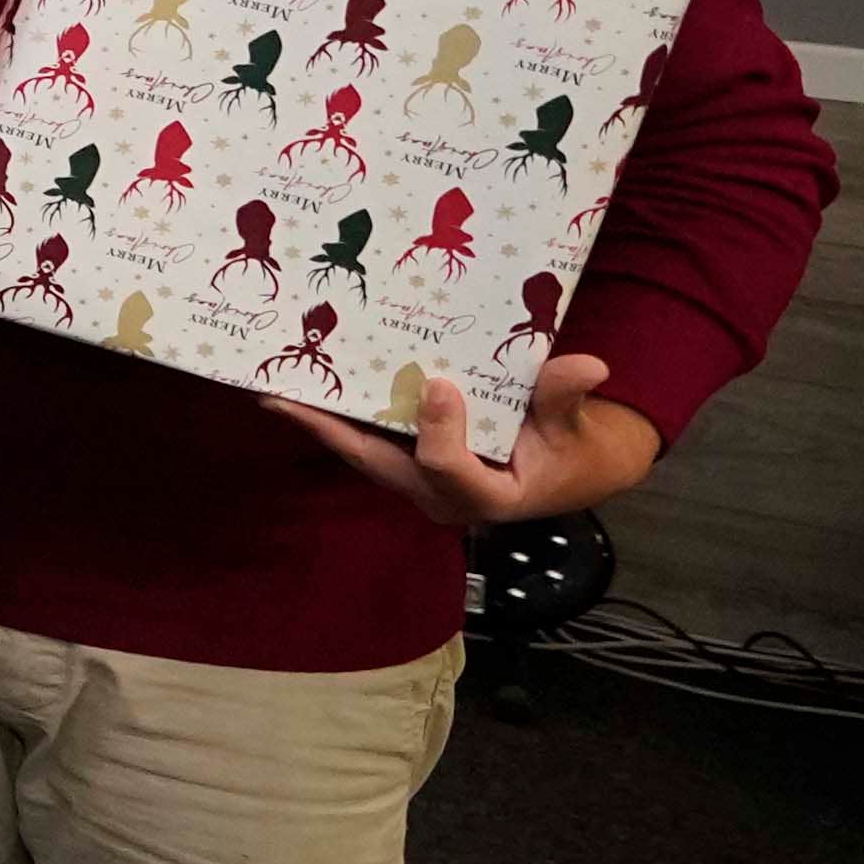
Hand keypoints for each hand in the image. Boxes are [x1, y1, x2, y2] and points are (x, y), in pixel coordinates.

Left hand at [269, 353, 662, 526]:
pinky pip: (369, 439)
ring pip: (363, 451)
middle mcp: (441, 494)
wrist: (571, 470)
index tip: (441, 385)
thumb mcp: (578, 430)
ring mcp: (420, 480)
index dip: (439, 431)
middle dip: (329, 430)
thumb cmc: (574, 452)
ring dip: (321, 419)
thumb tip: (588, 366)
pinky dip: (339, 414)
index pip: (447, 470)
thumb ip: (566, 399)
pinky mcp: (411, 463)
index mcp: (486, 496)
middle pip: (377, 463)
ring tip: (275, 382)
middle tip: (280, 395)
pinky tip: (308, 382)